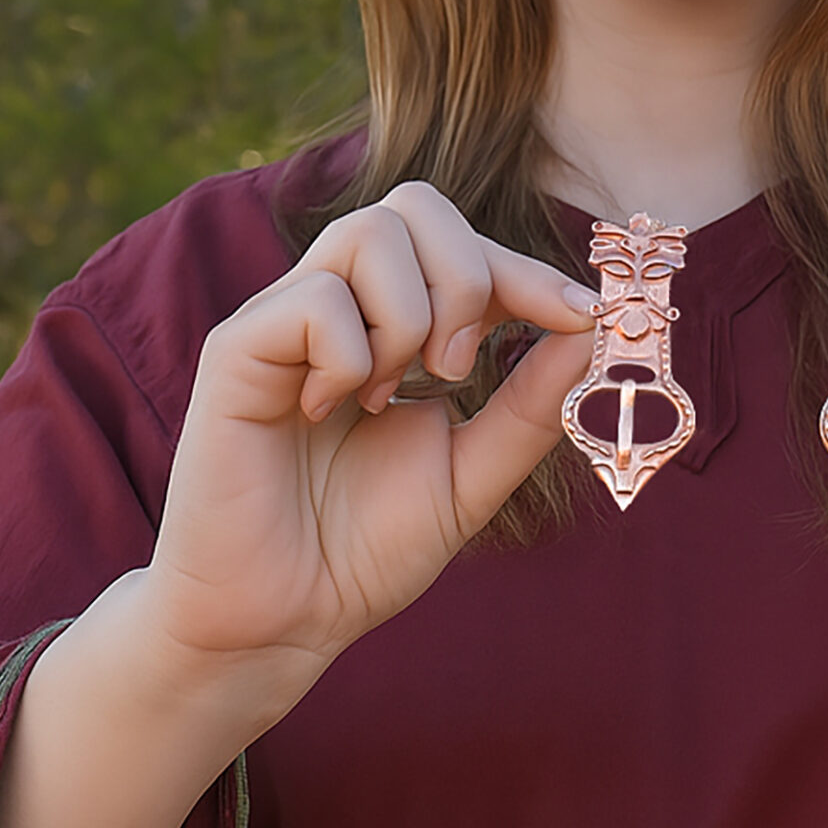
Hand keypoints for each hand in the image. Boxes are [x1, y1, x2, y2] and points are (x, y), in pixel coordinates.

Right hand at [143, 182, 599, 702]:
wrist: (282, 621)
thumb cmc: (366, 548)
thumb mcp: (476, 473)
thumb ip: (531, 403)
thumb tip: (591, 327)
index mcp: (395, 324)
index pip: (465, 242)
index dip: (529, 269)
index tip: (580, 316)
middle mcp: (339, 305)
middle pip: (417, 205)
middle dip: (469, 276)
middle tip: (461, 368)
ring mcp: (284, 320)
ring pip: (369, 232)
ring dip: (410, 314)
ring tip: (393, 393)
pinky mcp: (236, 351)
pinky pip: (315, 299)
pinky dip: (351, 354)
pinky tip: (333, 411)